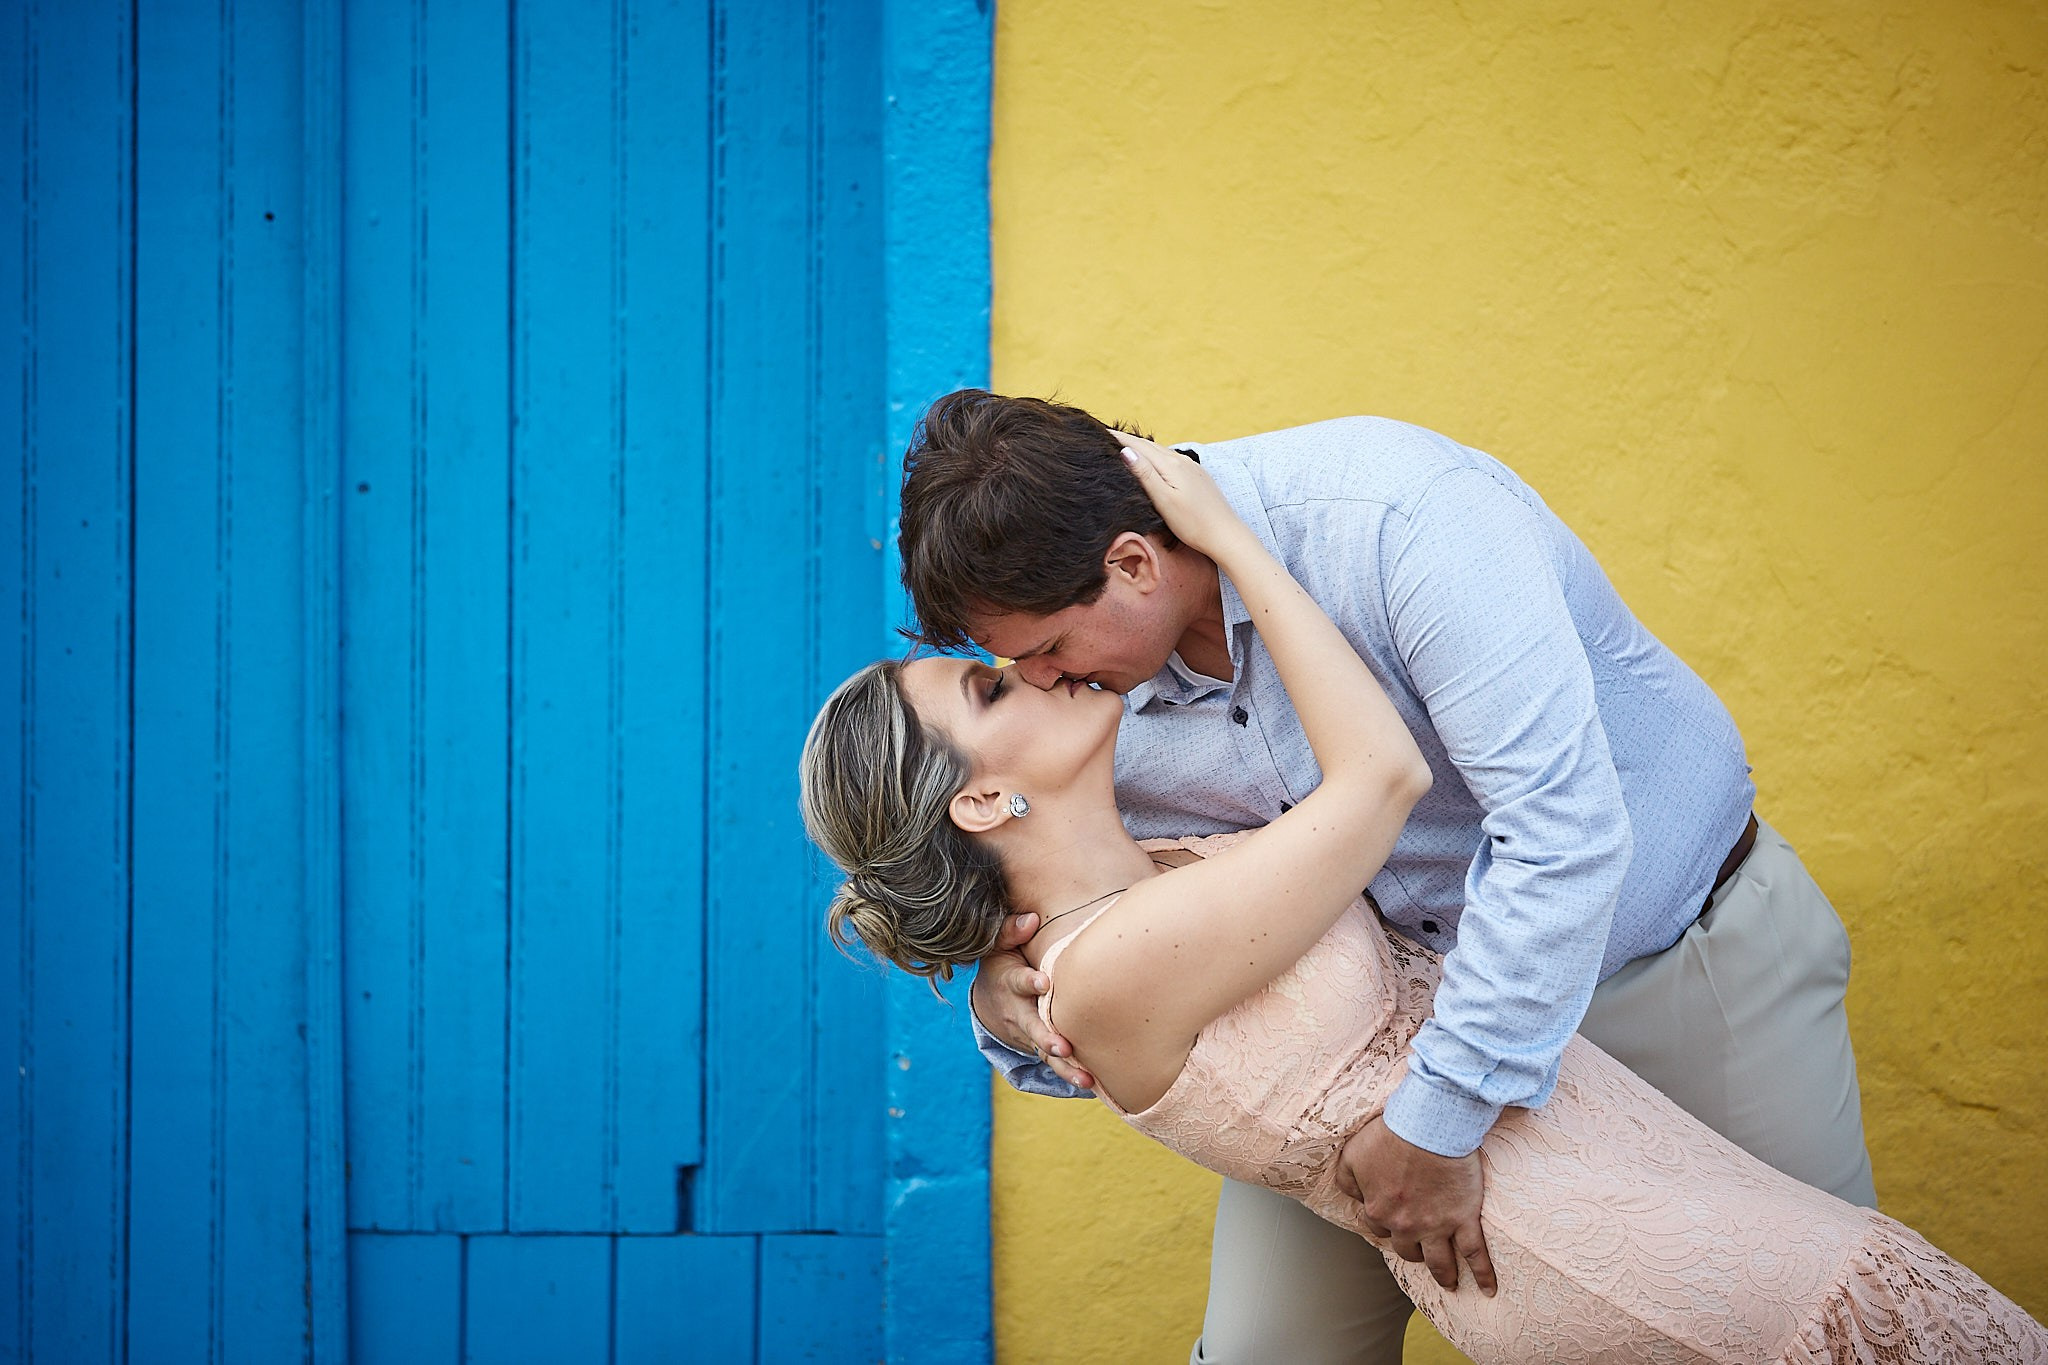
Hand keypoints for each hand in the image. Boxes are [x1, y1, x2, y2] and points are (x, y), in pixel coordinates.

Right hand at [968, 911, 1096, 1090]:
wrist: (990, 998)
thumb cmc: (1003, 962)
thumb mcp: (999, 944)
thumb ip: (1012, 930)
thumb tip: (1031, 920)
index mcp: (1010, 983)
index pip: (1019, 981)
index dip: (1030, 982)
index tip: (1043, 982)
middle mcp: (1018, 1012)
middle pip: (1032, 1027)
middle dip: (1047, 1038)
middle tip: (1063, 1047)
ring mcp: (1028, 1033)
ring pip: (1046, 1052)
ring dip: (1065, 1067)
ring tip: (1086, 1079)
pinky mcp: (1040, 1046)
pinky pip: (1054, 1063)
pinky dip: (1070, 1074)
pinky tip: (1094, 1084)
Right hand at [1114, 431, 1249, 559]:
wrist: (1226, 535)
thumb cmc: (1193, 523)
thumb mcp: (1164, 500)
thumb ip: (1145, 474)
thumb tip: (1126, 451)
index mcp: (1171, 465)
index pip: (1137, 446)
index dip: (1116, 438)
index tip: (1096, 431)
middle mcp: (1182, 461)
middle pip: (1148, 445)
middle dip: (1126, 439)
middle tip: (1104, 434)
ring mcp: (1191, 467)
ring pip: (1160, 451)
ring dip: (1140, 446)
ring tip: (1122, 444)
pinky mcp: (1197, 476)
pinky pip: (1170, 459)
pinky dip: (1155, 455)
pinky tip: (1152, 460)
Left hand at [1335, 1116, 1496, 1295]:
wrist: (1428, 1124)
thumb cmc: (1391, 1134)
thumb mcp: (1354, 1155)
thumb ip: (1348, 1181)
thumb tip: (1353, 1197)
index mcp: (1379, 1210)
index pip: (1378, 1228)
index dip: (1386, 1222)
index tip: (1394, 1218)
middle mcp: (1406, 1225)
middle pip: (1407, 1249)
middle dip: (1412, 1249)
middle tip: (1420, 1249)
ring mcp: (1437, 1225)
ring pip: (1439, 1262)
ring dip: (1444, 1275)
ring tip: (1450, 1283)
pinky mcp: (1464, 1219)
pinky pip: (1475, 1254)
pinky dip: (1483, 1274)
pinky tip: (1488, 1289)